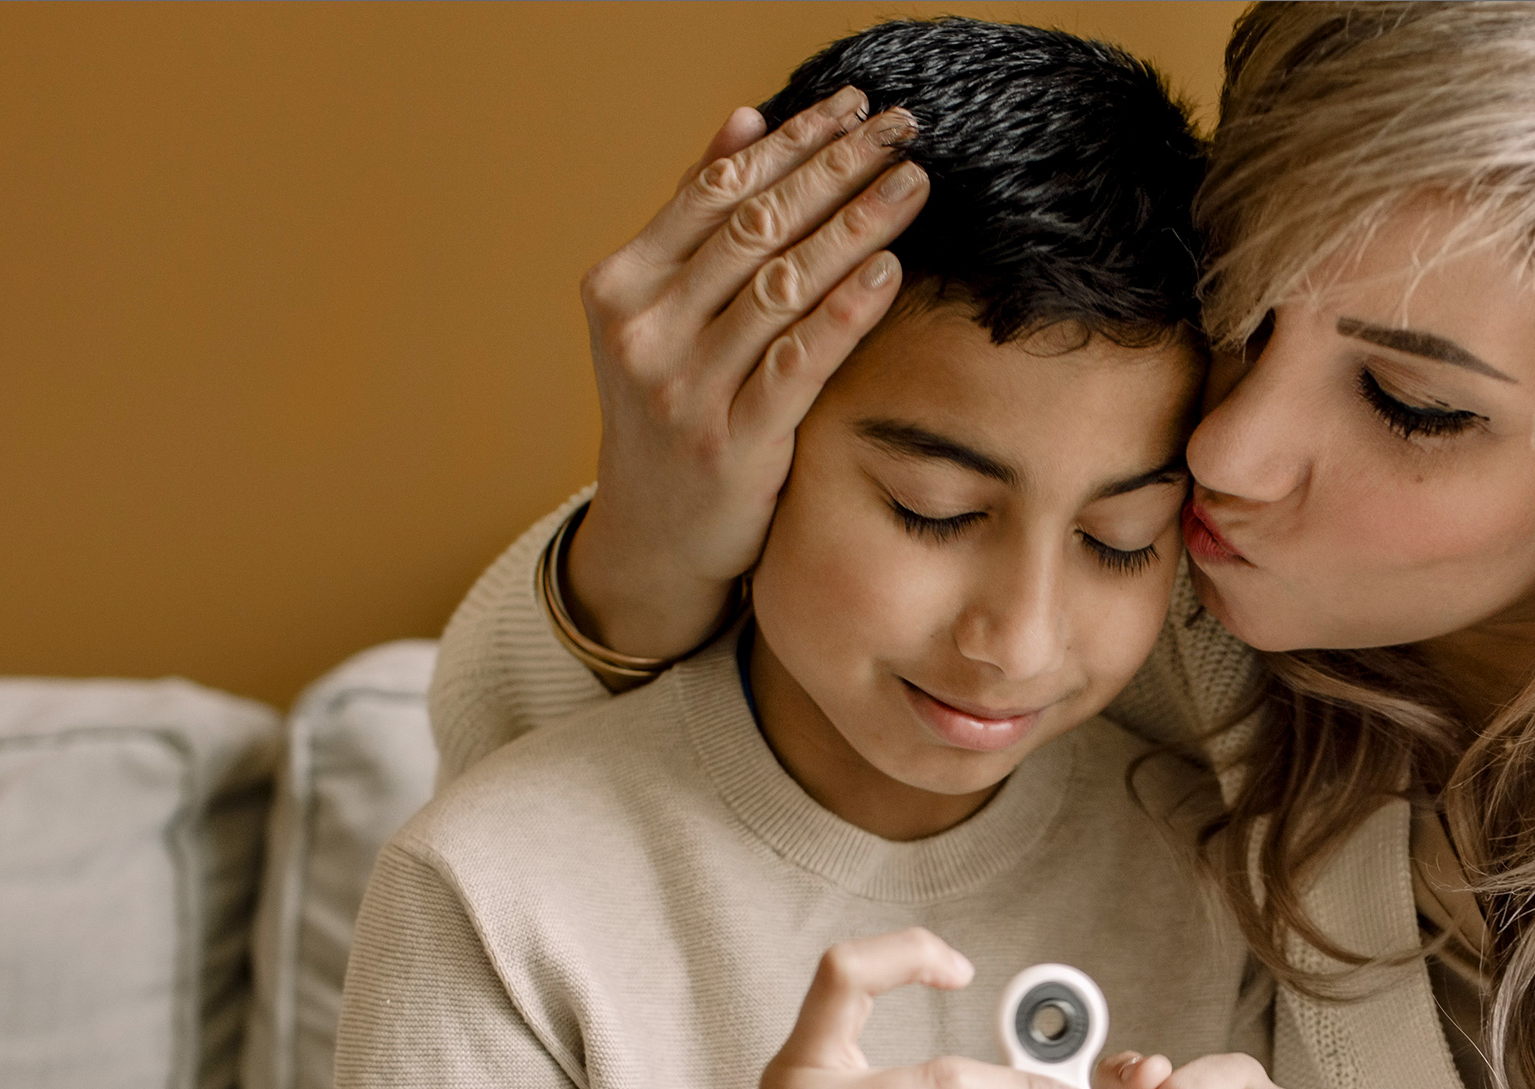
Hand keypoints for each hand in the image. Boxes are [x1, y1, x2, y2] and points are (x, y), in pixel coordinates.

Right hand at [570, 90, 931, 659]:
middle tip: (903, 131)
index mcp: (622, 285)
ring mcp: (683, 390)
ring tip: (912, 186)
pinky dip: (845, 312)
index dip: (792, 142)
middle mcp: (644, 331)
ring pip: (782, 286)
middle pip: (754, 228)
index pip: (716, 190)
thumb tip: (744, 120)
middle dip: (836, 170)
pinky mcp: (730, 444)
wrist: (655, 536)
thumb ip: (698, 223)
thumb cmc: (674, 410)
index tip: (855, 106)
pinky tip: (888, 270)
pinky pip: (797, 362)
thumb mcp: (665, 316)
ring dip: (855, 227)